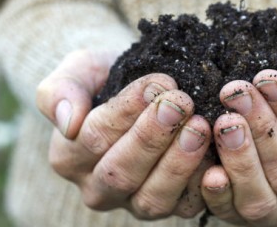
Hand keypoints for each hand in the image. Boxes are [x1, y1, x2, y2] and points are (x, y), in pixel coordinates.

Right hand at [36, 50, 211, 218]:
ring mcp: (135, 202)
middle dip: (153, 138)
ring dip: (178, 163)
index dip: (125, 112)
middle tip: (180, 104)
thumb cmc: (108, 79)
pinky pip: (185, 205)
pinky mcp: (170, 205)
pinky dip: (202, 183)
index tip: (156, 84)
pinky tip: (216, 154)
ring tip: (200, 127)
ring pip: (152, 198)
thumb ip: (60, 91)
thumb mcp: (78, 71)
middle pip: (121, 173)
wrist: (141, 91)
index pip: (93, 139)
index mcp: (69, 157)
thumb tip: (67, 121)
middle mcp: (99, 188)